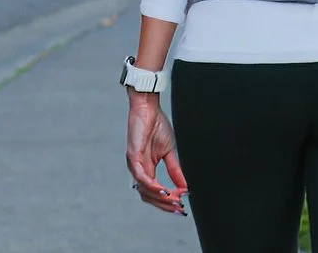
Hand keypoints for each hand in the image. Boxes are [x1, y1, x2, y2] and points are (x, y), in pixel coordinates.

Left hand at [125, 94, 187, 215]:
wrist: (148, 108)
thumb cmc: (156, 125)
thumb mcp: (169, 152)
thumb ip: (175, 170)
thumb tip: (184, 187)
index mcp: (147, 169)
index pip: (155, 193)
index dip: (167, 202)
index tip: (182, 207)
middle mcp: (138, 170)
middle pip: (149, 196)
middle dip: (165, 205)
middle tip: (180, 209)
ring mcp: (134, 164)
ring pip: (144, 190)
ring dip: (160, 198)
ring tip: (175, 201)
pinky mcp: (133, 157)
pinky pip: (142, 177)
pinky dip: (153, 186)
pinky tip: (164, 190)